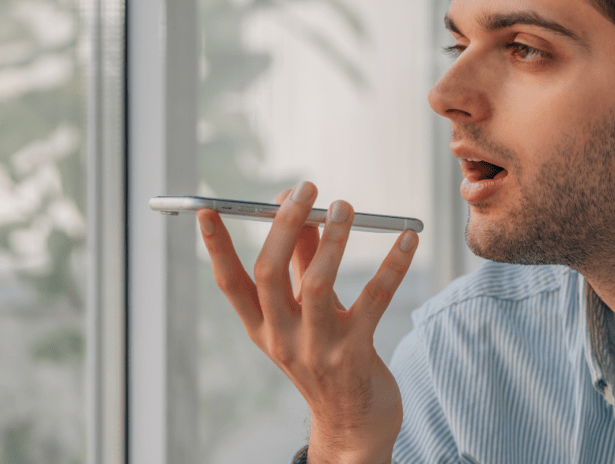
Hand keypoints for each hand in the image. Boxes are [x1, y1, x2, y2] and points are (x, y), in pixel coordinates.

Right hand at [197, 182, 418, 462]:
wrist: (353, 426)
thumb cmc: (328, 359)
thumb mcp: (304, 316)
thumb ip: (300, 265)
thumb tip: (298, 211)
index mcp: (262, 329)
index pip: (229, 284)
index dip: (217, 247)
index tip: (208, 209)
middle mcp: (282, 339)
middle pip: (269, 274)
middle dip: (284, 224)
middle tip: (306, 189)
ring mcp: (317, 349)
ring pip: (318, 283)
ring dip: (333, 239)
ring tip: (344, 206)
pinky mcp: (356, 354)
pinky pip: (375, 299)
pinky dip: (392, 264)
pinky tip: (407, 238)